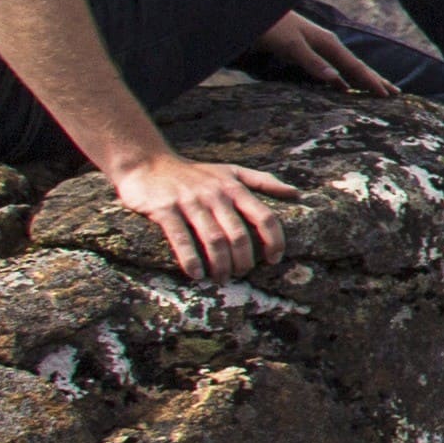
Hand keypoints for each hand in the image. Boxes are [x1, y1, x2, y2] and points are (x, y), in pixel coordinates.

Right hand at [107, 150, 302, 281]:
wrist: (146, 163)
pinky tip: (196, 274)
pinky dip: (191, 260)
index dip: (275, 241)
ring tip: (222, 279)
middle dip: (244, 260)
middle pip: (239, 235)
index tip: (274, 260)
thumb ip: (263, 181)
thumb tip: (297, 193)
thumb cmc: (195, 173)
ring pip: (213, 240)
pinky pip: (181, 239)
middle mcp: (215, 194)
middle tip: (242, 273)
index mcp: (234, 187)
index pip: (265, 216)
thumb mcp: (231, 170)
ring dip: (221, 265)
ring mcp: (190, 202)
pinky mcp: (165, 209)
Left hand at [255, 11, 400, 98]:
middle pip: (357, 65)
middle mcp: (329, 44)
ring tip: (378, 89)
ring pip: (348, 67)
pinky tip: (346, 87)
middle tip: (396, 93)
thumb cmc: (273, 28)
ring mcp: (320, 47)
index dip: (371, 81)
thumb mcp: (292, 46)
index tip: (387, 95)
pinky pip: (335, 68)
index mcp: (329, 43)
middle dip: (376, 79)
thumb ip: (313, 62)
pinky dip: (345, 79)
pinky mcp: (310, 51)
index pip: (355, 66)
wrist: (257, 12)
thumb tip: (337, 80)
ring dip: (363, 79)